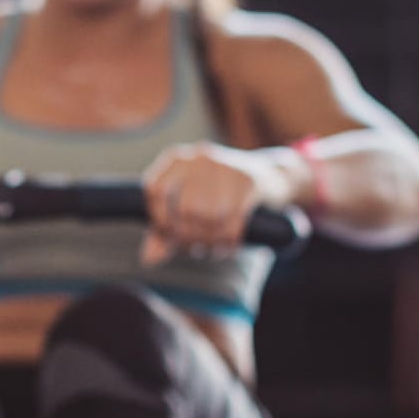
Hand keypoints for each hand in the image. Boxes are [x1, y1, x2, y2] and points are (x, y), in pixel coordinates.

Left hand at [140, 142, 290, 265]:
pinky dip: (227, 243)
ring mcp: (226, 168)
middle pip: (185, 209)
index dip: (158, 219)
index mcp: (179, 159)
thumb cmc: (220, 194)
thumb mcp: (190, 203)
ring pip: (209, 217)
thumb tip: (148, 259)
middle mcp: (200, 159)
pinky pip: (233, 223)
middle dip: (189, 236)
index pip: (155, 190)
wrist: (270, 176)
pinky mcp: (249, 182)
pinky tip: (227, 249)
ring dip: (209, 242)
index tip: (169, 236)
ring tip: (210, 250)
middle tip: (194, 249)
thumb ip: (167, 228)